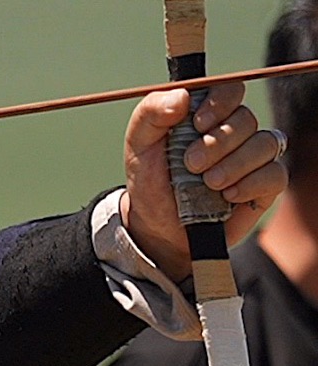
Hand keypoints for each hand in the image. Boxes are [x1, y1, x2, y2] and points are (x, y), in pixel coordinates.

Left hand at [120, 83, 286, 280]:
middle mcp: (233, 132)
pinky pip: (275, 174)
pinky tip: (228, 195)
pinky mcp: (263, 185)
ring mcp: (251, 158)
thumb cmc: (150, 180)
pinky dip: (252, 183)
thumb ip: (151, 113)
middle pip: (245, 119)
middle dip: (218, 142)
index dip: (219, 102)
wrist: (157, 226)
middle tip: (191, 164)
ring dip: (235, 164)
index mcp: (205, 114)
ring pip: (265, 144)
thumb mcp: (138, 144)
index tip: (197, 124)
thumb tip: (182, 96)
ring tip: (208, 183)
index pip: (229, 90)